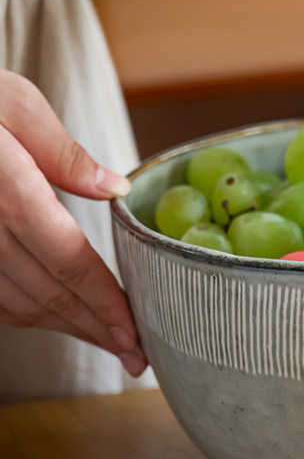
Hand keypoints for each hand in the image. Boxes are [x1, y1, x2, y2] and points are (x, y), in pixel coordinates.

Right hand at [0, 70, 146, 375]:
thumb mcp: (13, 103)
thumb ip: (64, 153)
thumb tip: (116, 190)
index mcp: (6, 191)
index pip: (68, 261)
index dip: (104, 304)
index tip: (135, 333)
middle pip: (47, 293)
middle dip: (95, 330)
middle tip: (134, 355)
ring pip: (15, 304)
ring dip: (64, 328)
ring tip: (105, 342)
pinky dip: (25, 313)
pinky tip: (54, 318)